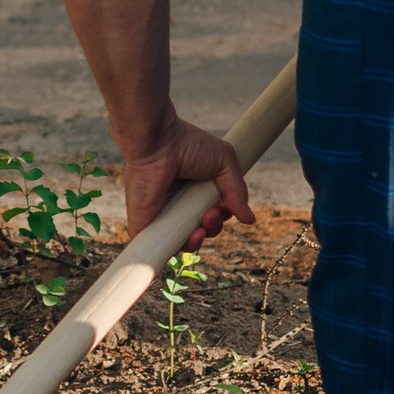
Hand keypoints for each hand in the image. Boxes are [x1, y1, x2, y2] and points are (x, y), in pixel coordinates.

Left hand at [120, 114, 252, 254]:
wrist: (158, 141)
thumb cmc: (188, 145)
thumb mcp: (225, 162)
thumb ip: (238, 192)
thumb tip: (249, 220)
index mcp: (194, 191)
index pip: (212, 216)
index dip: (221, 217)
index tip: (222, 206)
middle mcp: (177, 204)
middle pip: (201, 231)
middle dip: (213, 228)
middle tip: (210, 214)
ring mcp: (160, 215)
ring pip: (181, 243)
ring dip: (197, 242)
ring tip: (200, 228)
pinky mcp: (143, 224)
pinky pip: (155, 249)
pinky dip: (170, 253)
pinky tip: (187, 241)